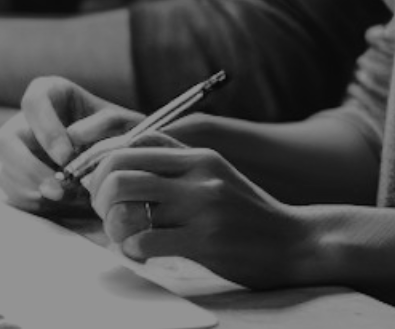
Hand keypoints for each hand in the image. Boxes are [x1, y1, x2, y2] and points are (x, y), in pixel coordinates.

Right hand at [0, 76, 145, 213]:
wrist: (117, 160)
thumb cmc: (119, 134)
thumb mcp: (123, 123)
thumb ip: (105, 123)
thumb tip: (74, 135)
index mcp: (50, 93)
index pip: (33, 102)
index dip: (46, 130)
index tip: (66, 156)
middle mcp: (26, 120)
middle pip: (5, 142)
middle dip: (29, 169)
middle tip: (59, 189)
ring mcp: (17, 150)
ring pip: (5, 170)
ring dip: (32, 189)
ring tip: (65, 198)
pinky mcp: (16, 176)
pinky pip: (12, 192)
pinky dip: (33, 202)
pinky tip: (58, 202)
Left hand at [86, 143, 315, 287]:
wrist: (296, 242)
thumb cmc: (248, 215)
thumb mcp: (217, 178)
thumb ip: (179, 170)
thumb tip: (124, 172)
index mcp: (200, 155)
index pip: (135, 140)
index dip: (105, 159)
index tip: (100, 183)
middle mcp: (199, 174)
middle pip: (119, 169)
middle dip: (98, 193)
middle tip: (105, 212)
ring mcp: (202, 206)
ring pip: (126, 205)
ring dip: (112, 225)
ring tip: (123, 236)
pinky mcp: (205, 240)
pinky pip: (145, 242)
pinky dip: (132, 251)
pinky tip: (142, 254)